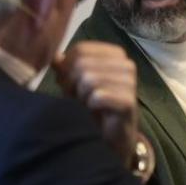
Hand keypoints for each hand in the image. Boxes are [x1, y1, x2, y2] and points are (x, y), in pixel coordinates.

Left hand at [52, 43, 139, 162]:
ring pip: (89, 79)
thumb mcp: (75, 83)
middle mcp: (126, 65)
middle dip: (71, 81)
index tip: (66, 81)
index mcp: (115, 55)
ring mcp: (130, 83)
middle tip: (73, 96)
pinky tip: (94, 110)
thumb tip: (55, 57)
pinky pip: (98, 96)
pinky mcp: (129, 102)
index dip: (67, 65)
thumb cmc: (94, 105)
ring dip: (80, 95)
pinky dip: (90, 105)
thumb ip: (66, 68)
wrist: (113, 135)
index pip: (82, 49)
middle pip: (82, 63)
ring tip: (84, 103)